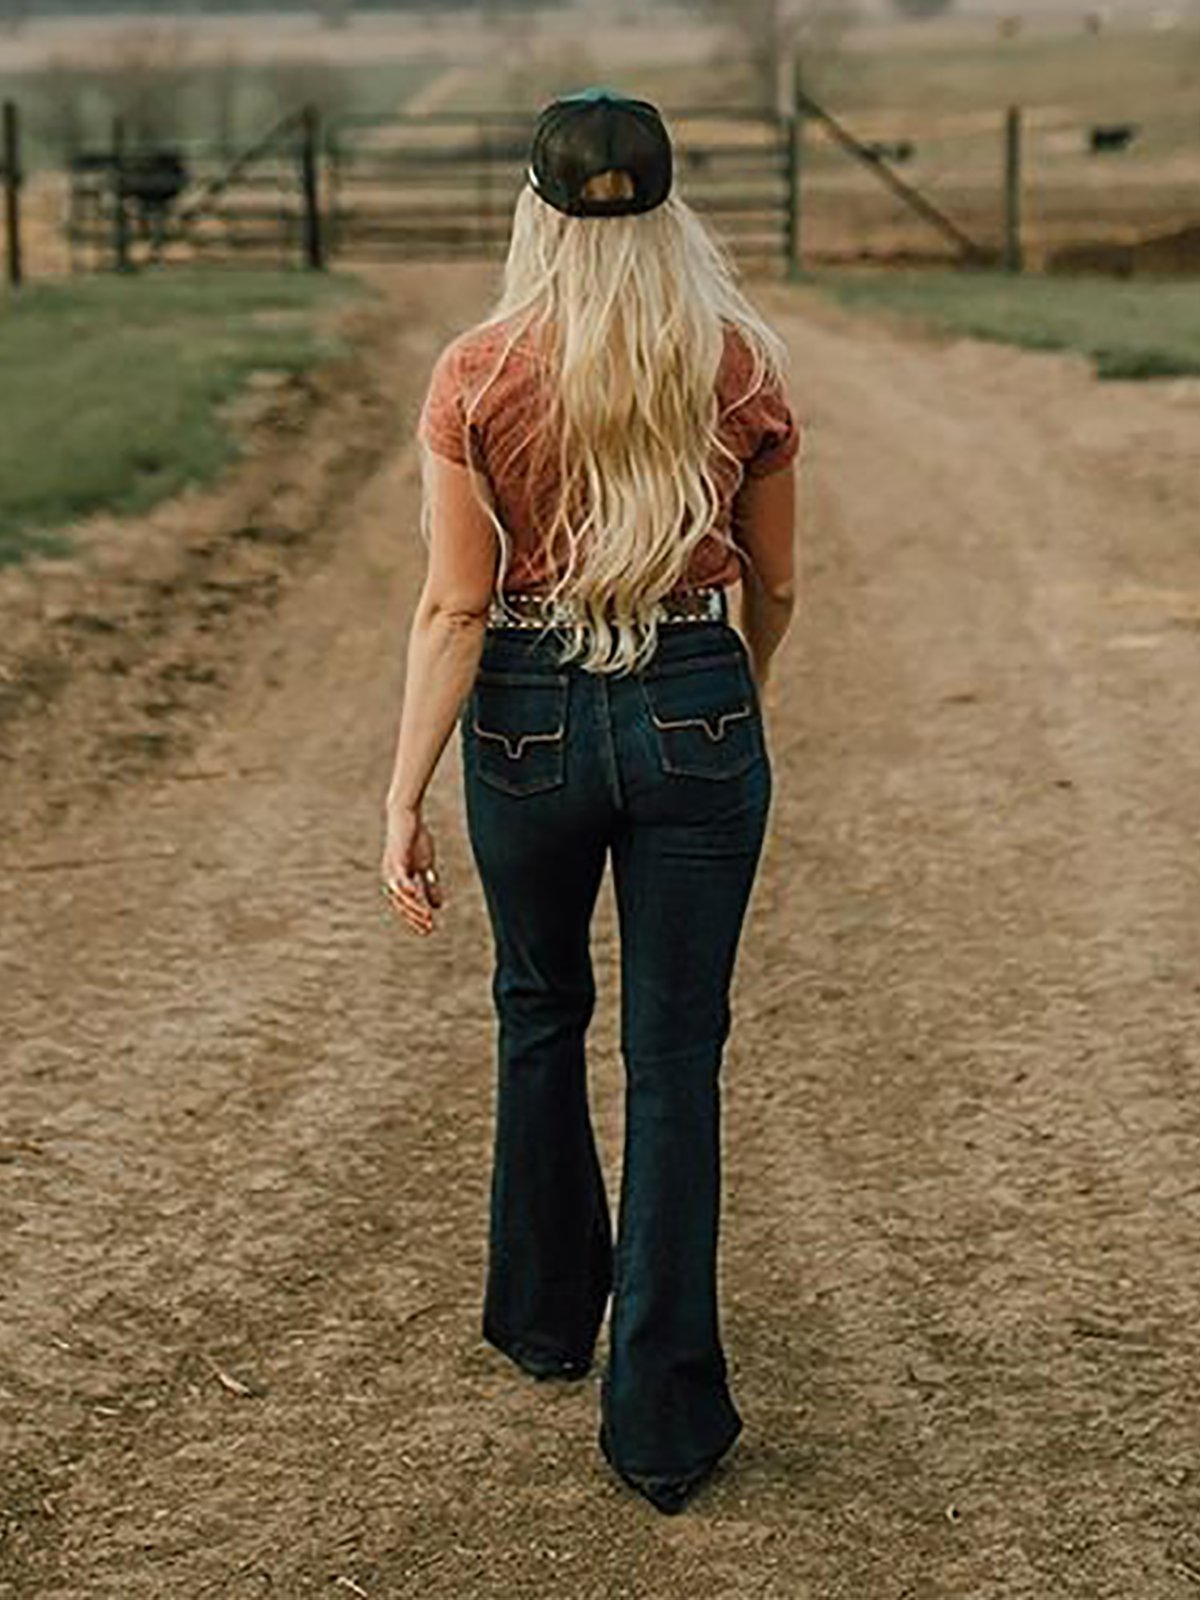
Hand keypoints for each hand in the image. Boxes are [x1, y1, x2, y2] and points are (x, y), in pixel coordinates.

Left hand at [381, 804, 443, 935]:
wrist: (406, 816)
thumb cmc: (415, 839)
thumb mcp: (426, 866)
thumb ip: (430, 886)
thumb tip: (438, 907)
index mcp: (396, 882)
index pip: (405, 907)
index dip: (416, 919)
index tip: (428, 931)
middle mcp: (390, 879)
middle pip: (401, 905)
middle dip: (415, 918)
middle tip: (429, 929)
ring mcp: (391, 870)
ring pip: (400, 896)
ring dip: (413, 908)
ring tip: (427, 918)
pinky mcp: (395, 859)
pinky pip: (400, 878)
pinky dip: (406, 888)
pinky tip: (414, 895)